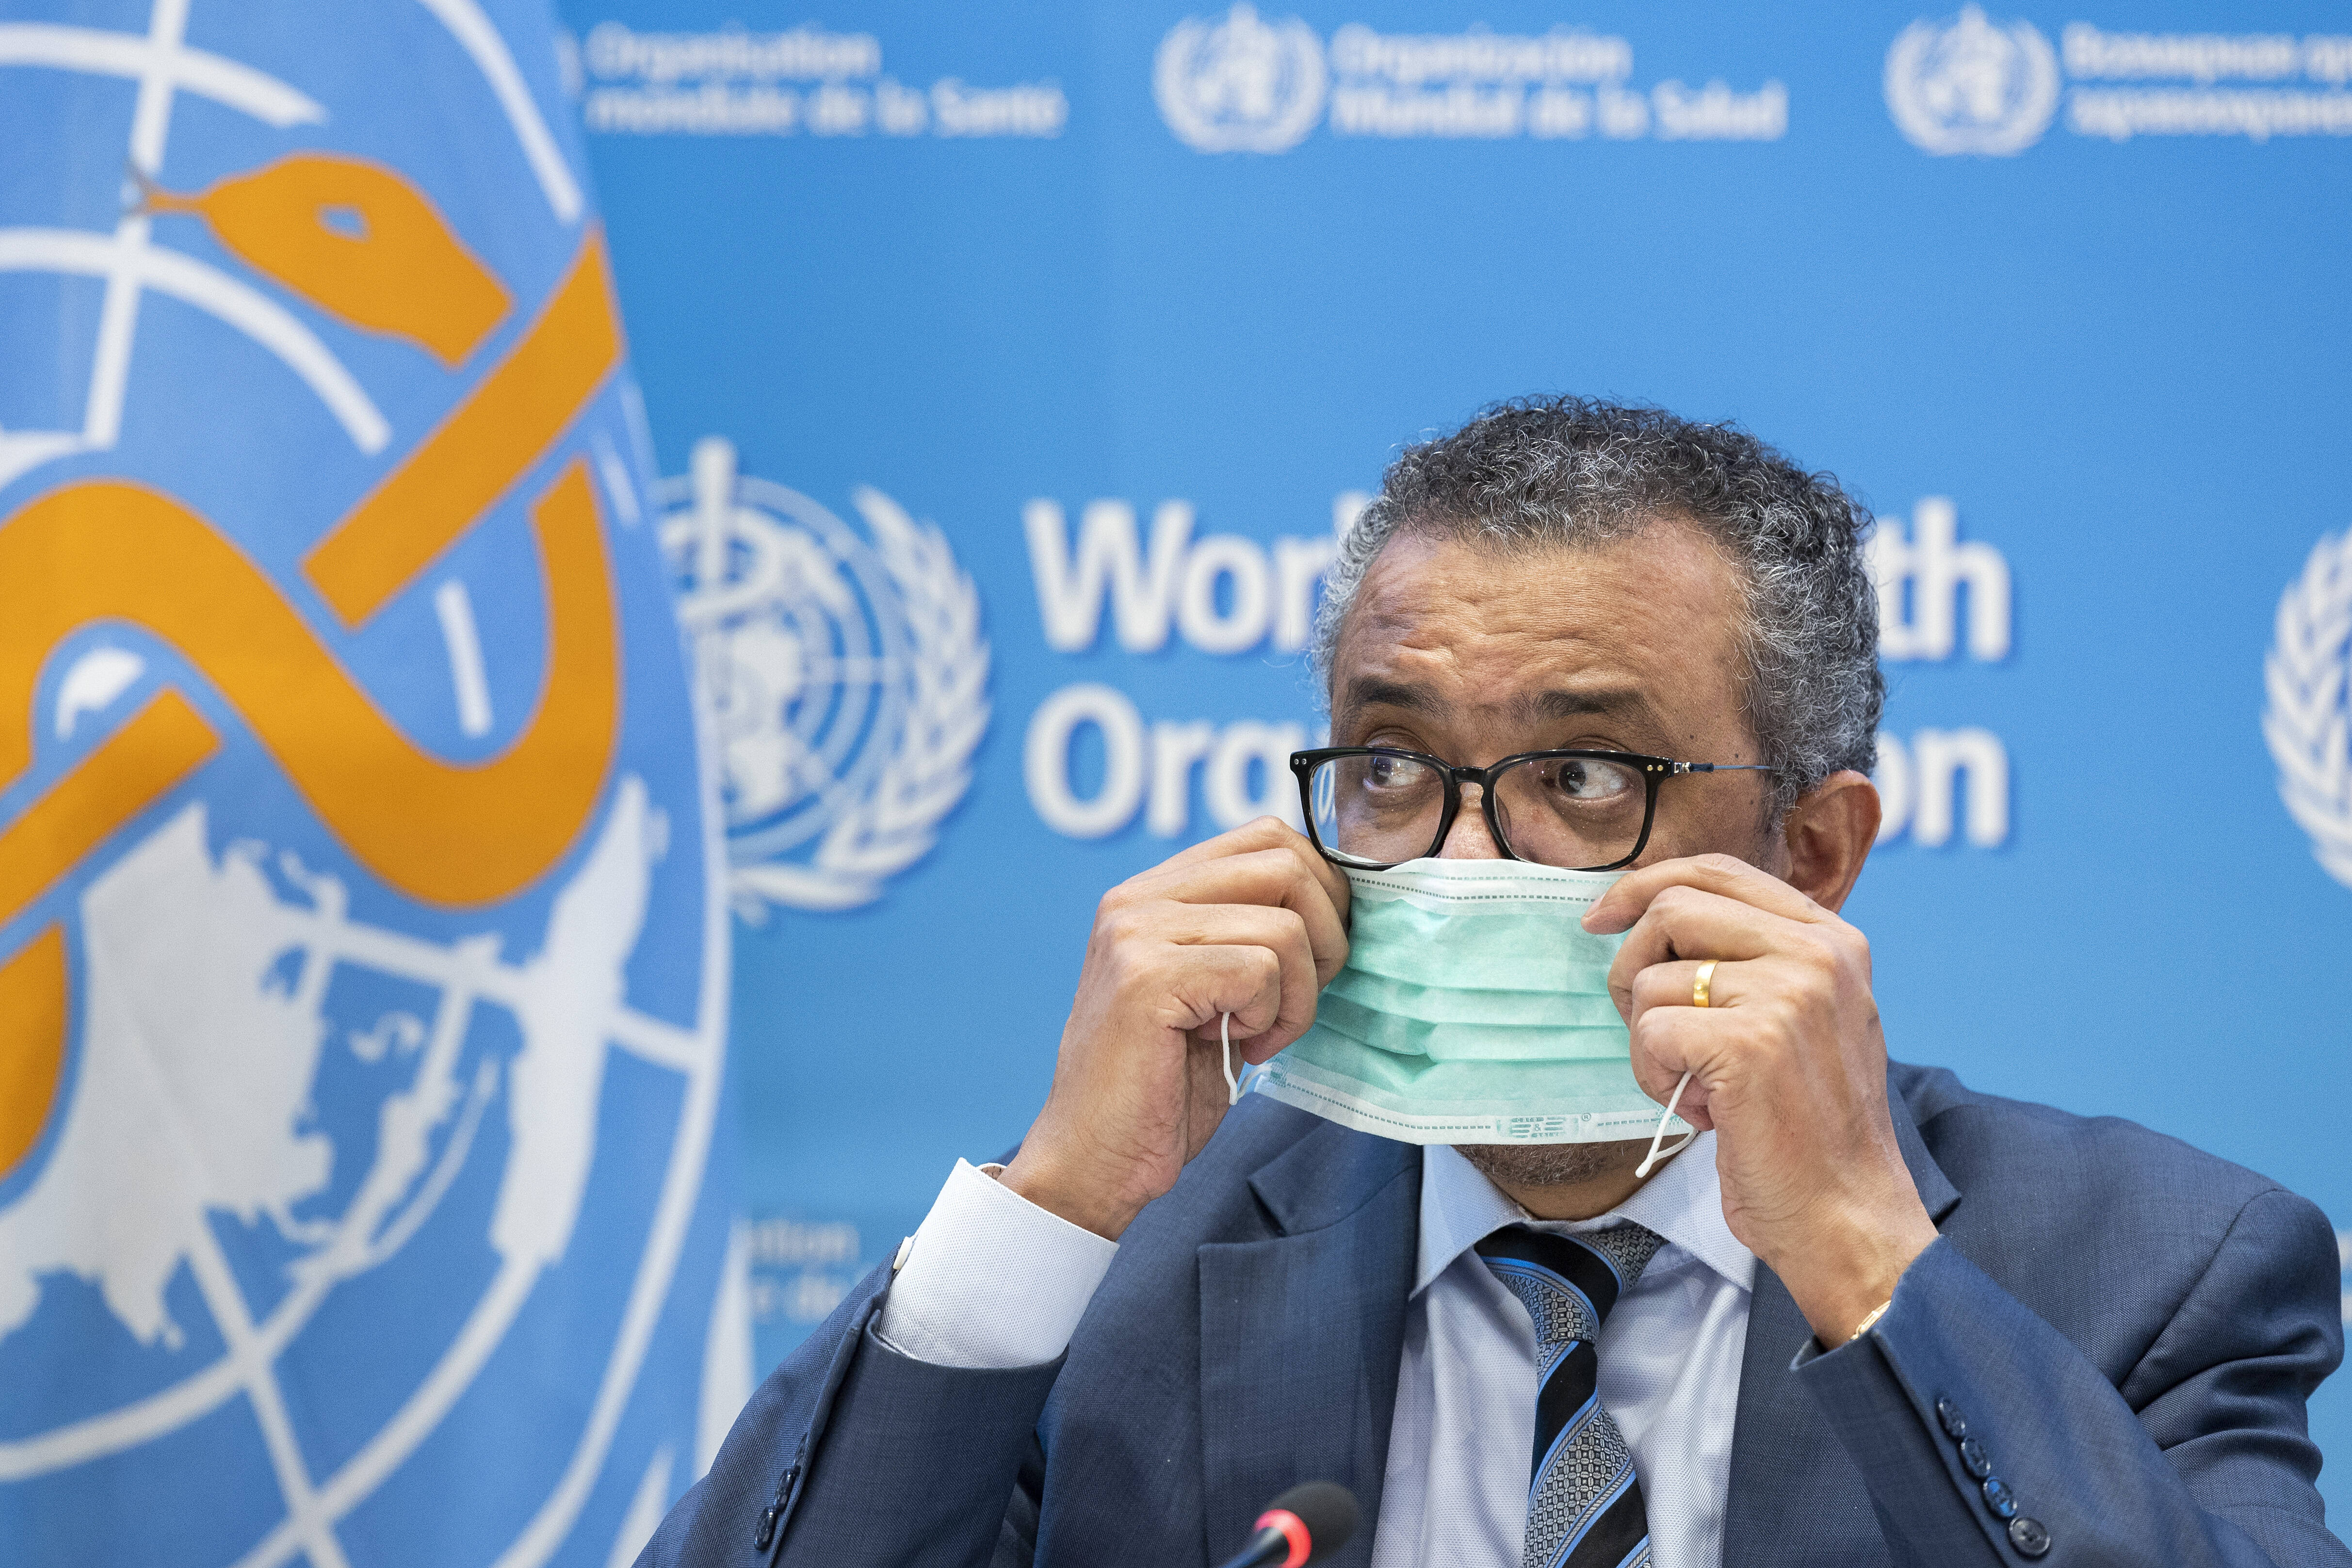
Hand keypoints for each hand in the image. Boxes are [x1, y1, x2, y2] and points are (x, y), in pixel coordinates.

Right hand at [1001, 817, 1349, 1240]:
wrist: (1093, 1160)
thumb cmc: (1160, 1086)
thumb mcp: (1211, 990)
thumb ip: (1246, 933)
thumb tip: (1334, 900)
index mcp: (1152, 892)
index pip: (1267, 836)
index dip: (1321, 888)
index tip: (1318, 955)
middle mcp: (1137, 899)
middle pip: (1286, 863)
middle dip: (1327, 934)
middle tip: (1300, 1000)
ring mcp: (1138, 933)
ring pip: (1284, 925)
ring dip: (1298, 996)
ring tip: (1258, 1035)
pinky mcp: (1148, 978)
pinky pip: (1261, 971)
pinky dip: (1270, 1018)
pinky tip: (1236, 1047)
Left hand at [1584, 854, 1937, 1345]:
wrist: (1845, 1213)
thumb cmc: (1807, 1126)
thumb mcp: (1801, 1017)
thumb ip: (1751, 958)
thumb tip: (1650, 913)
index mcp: (1832, 938)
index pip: (1719, 870)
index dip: (1646, 884)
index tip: (1601, 916)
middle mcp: (1817, 953)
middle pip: (1672, 908)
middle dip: (1631, 966)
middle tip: (1645, 1026)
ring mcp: (1787, 993)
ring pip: (1652, 978)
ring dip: (1650, 1042)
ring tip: (1698, 1087)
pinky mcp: (1748, 1042)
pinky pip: (1649, 1032)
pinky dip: (1654, 1077)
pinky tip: (1702, 1111)